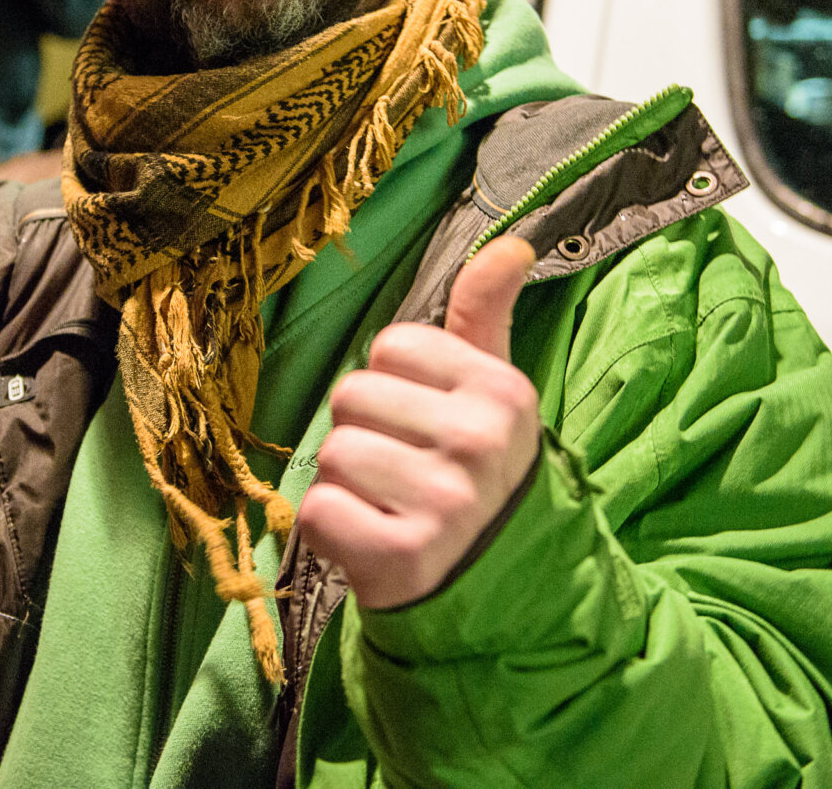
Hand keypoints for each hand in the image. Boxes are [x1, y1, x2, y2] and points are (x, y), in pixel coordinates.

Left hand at [299, 235, 539, 608]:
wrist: (493, 588)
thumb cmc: (474, 473)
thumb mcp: (492, 393)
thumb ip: (485, 315)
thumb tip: (513, 242)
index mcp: (502, 392)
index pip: (391, 346)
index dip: (393, 387)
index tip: (425, 426)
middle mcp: (480, 443)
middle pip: (351, 395)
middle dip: (363, 434)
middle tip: (403, 474)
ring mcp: (444, 504)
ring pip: (331, 453)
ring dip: (345, 485)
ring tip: (387, 508)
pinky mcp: (402, 557)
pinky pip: (318, 511)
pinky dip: (330, 531)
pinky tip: (371, 542)